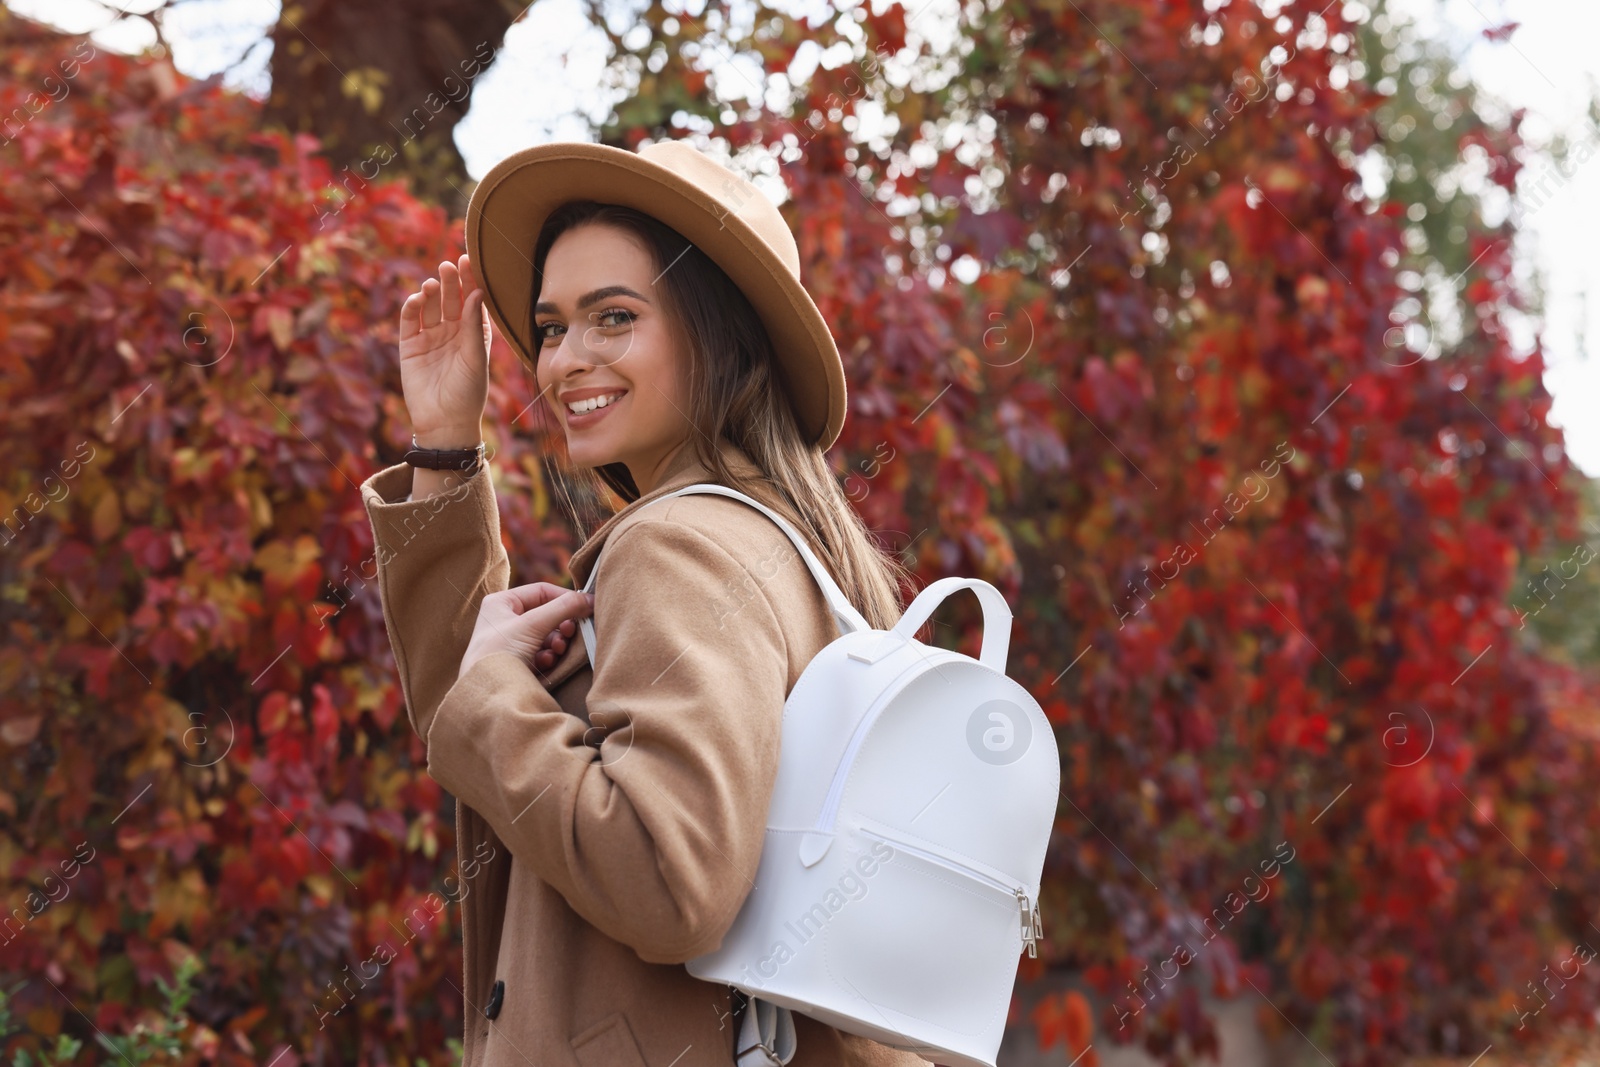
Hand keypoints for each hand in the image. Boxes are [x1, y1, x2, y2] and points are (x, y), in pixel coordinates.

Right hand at [400, 254, 491, 445]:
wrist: (444, 422)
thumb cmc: (468, 393)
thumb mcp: (475, 358)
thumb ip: (473, 326)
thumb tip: (477, 292)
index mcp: (474, 334)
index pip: (472, 301)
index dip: (470, 281)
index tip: (469, 261)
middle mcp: (452, 332)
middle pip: (450, 300)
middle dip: (450, 282)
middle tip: (447, 266)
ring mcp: (430, 338)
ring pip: (430, 307)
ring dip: (431, 293)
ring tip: (433, 283)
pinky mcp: (410, 346)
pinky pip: (410, 321)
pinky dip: (412, 308)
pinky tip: (418, 299)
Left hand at [459, 583, 593, 679]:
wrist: (486, 696)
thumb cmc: (499, 653)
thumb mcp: (532, 625)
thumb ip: (564, 607)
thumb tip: (590, 598)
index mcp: (501, 603)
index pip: (541, 591)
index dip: (564, 598)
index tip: (584, 607)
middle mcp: (505, 620)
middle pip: (547, 615)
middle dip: (561, 626)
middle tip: (571, 632)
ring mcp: (511, 643)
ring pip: (547, 636)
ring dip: (556, 643)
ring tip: (557, 650)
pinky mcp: (518, 663)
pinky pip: (542, 653)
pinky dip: (548, 657)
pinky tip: (545, 663)